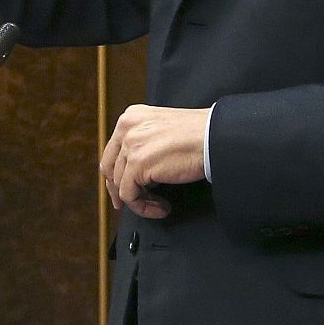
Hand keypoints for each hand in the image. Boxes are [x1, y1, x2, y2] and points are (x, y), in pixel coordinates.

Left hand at [100, 104, 208, 219]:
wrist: (214, 137)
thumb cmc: (198, 134)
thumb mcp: (161, 129)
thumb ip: (144, 142)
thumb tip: (134, 170)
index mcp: (131, 117)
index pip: (112, 151)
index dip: (115, 174)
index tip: (122, 189)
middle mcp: (126, 128)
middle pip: (110, 168)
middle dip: (118, 190)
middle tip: (130, 203)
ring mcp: (130, 146)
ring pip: (120, 185)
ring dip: (138, 200)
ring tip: (158, 204)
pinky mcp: (138, 164)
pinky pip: (130, 196)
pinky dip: (144, 207)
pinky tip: (162, 207)